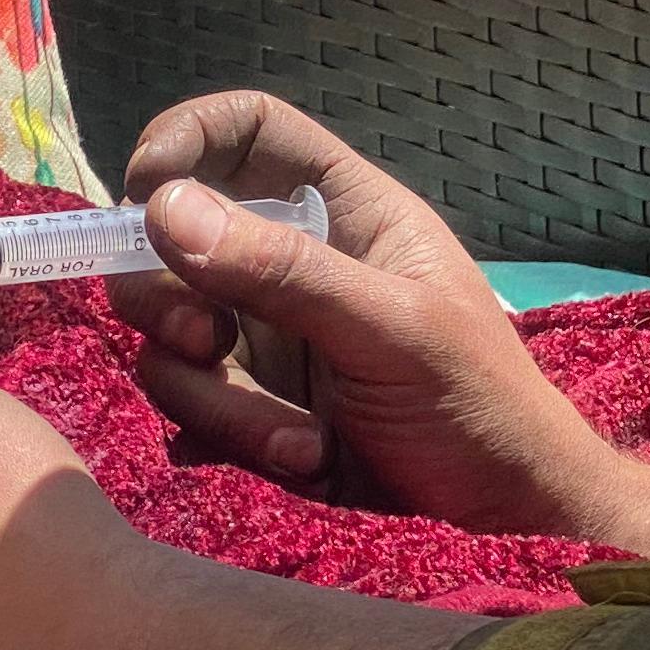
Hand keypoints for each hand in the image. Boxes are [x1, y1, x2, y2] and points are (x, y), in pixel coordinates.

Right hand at [109, 92, 632, 538]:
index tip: (143, 191)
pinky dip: (231, 437)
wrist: (505, 517)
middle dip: (169, 297)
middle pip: (173, 239)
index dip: (185, 141)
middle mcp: (292, 264)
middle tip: (204, 342)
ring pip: (170, 337)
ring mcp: (266, 337)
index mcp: (343, 212)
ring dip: (222, 397)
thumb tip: (163, 207)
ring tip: (303, 442)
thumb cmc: (480, 402)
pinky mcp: (252, 407)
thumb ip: (283, 271)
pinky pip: (191, 406)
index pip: (246, 132)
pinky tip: (302, 461)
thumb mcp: (392, 328)